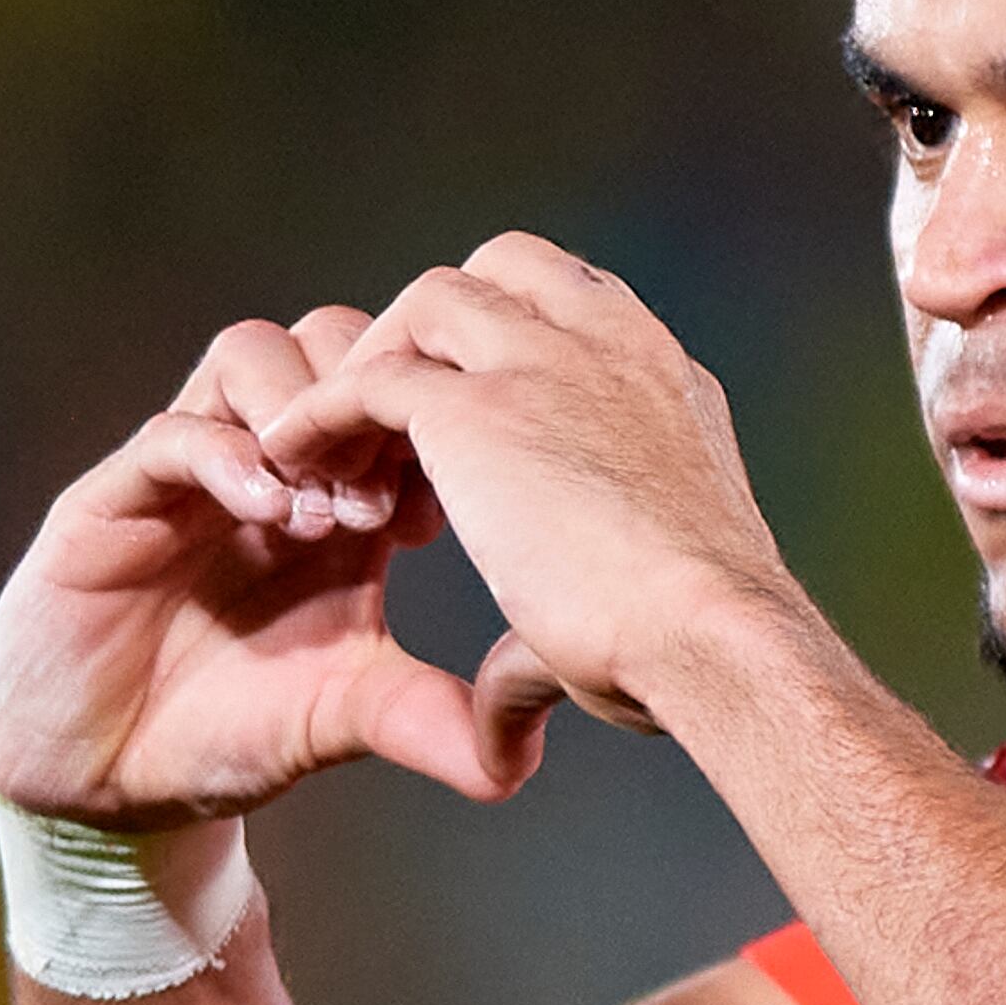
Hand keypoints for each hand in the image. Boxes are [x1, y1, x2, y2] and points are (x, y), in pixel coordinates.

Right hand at [0, 308, 544, 827]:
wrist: (110, 782)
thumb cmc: (225, 732)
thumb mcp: (344, 718)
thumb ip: (427, 721)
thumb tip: (518, 764)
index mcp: (336, 496)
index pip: (393, 394)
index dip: (426, 427)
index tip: (441, 513)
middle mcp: (268, 464)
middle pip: (330, 343)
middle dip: (368, 402)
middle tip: (382, 504)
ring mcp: (190, 471)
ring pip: (251, 354)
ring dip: (300, 414)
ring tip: (320, 515)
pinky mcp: (113, 498)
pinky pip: (172, 431)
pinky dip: (226, 454)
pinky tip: (264, 513)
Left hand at [254, 234, 804, 736]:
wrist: (715, 638)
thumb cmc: (698, 644)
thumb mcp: (644, 598)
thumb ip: (556, 628)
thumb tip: (502, 735)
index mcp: (664, 378)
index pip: (578, 306)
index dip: (512, 344)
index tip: (470, 413)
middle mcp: (611, 344)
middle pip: (504, 269)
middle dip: (440, 327)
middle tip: (394, 414)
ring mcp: (545, 362)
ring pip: (431, 303)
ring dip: (380, 361)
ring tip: (338, 440)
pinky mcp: (475, 407)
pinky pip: (371, 377)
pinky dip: (323, 412)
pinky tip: (290, 460)